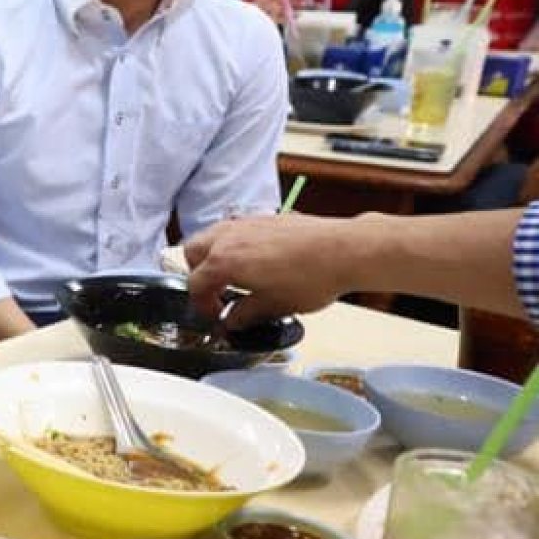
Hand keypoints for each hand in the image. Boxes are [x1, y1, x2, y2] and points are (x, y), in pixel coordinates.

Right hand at [183, 214, 354, 324]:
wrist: (345, 250)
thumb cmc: (312, 277)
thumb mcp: (274, 306)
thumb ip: (245, 314)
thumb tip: (232, 320)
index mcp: (223, 262)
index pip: (195, 284)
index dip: (202, 305)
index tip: (216, 316)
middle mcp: (228, 238)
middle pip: (193, 252)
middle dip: (199, 274)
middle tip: (217, 292)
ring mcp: (245, 223)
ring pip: (212, 236)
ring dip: (213, 255)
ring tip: (234, 275)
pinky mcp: (264, 218)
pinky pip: (235, 229)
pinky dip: (234, 244)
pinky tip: (256, 261)